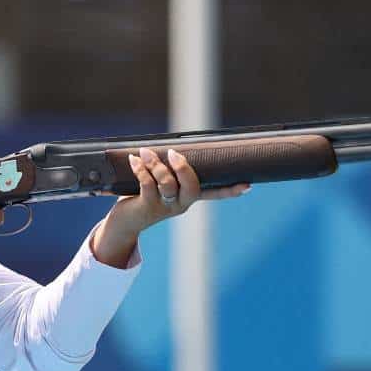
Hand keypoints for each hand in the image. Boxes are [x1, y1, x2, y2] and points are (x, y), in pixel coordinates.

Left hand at [90, 147, 250, 267]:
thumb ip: (168, 170)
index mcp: (188, 198)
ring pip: (167, 183)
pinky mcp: (147, 206)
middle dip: (184, 168)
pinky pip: (147, 185)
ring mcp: (165, 207)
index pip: (214, 194)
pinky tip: (133, 159)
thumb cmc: (143, 197)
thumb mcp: (160, 184)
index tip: (247, 186)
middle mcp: (180, 204)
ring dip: (155, 164)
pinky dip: (140, 169)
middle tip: (172, 153)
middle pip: (192, 187)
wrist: (124, 224)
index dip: (230, 190)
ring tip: (145, 152)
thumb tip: (171, 146)